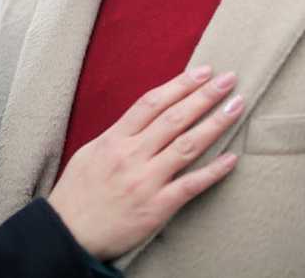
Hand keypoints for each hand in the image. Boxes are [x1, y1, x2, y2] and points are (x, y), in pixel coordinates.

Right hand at [46, 67, 242, 260]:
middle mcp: (131, 155)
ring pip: (187, 145)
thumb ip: (117, 135)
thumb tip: (143, 119)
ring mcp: (145, 181)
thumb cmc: (76, 193)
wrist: (67, 233)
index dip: (180, 84)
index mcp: (114, 139)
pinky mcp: (156, 207)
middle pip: (174, 118)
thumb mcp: (89, 153)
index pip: (152, 103)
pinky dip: (213, 171)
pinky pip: (190, 185)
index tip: (202, 72)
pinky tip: (231, 158)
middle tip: (228, 79)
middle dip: (204, 96)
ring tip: (236, 106)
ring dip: (215, 124)